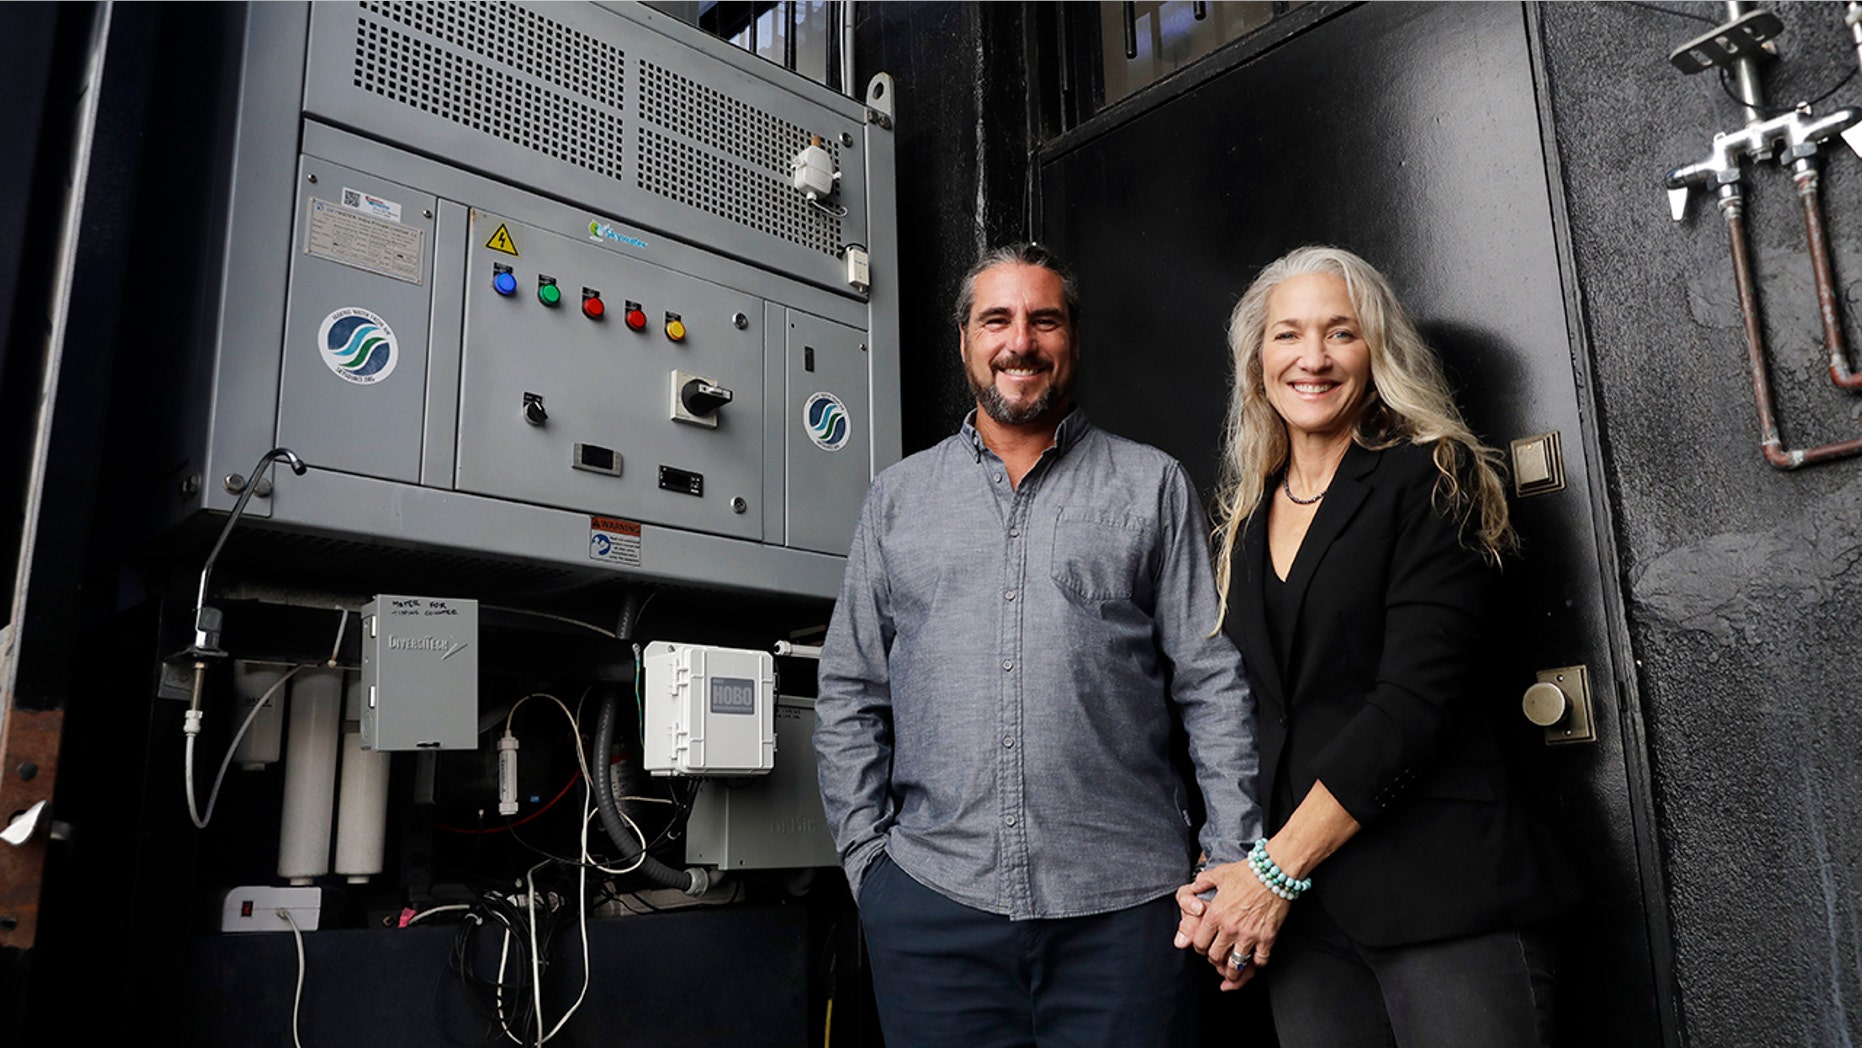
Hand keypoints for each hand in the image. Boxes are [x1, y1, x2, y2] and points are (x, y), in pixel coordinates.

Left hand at [1173, 863, 1290, 990]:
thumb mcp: (1219, 874)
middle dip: (1214, 960)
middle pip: (1215, 957)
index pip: (1199, 943)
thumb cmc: (1247, 872)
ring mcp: (1249, 935)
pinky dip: (1256, 964)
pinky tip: (1254, 961)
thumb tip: (1194, 886)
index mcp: (1215, 914)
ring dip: (1232, 970)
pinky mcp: (1267, 938)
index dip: (1199, 947)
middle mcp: (1230, 928)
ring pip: (1235, 965)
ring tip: (1232, 972)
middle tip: (1217, 959)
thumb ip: (1203, 881)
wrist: (1274, 872)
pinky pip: (1260, 961)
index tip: (1203, 947)